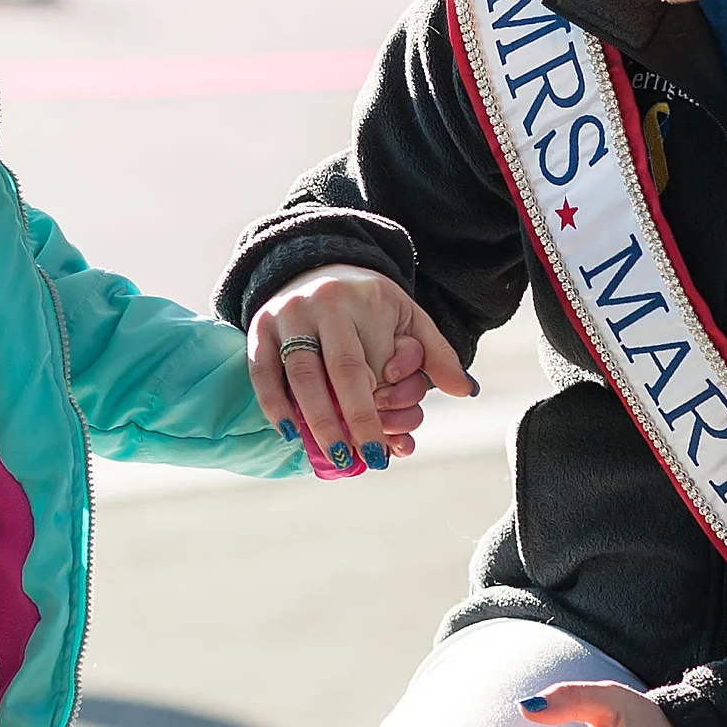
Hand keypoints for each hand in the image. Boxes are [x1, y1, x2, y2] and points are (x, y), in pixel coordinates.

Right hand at [249, 264, 475, 476]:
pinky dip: (275, 405)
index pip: (379, 362)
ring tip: (335, 456)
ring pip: (301, 375)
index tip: (391, 443)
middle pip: (343, 371)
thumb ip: (436, 354)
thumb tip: (466, 391)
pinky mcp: (260, 326)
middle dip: (356, 421)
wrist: (316, 265)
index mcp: (367, 300)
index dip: (382, 405)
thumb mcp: (408, 317)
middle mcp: (326, 304)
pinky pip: (263, 371)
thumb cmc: (368, 303)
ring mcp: (289, 314)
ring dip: (318, 422)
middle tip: (367, 461)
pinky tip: (292, 433)